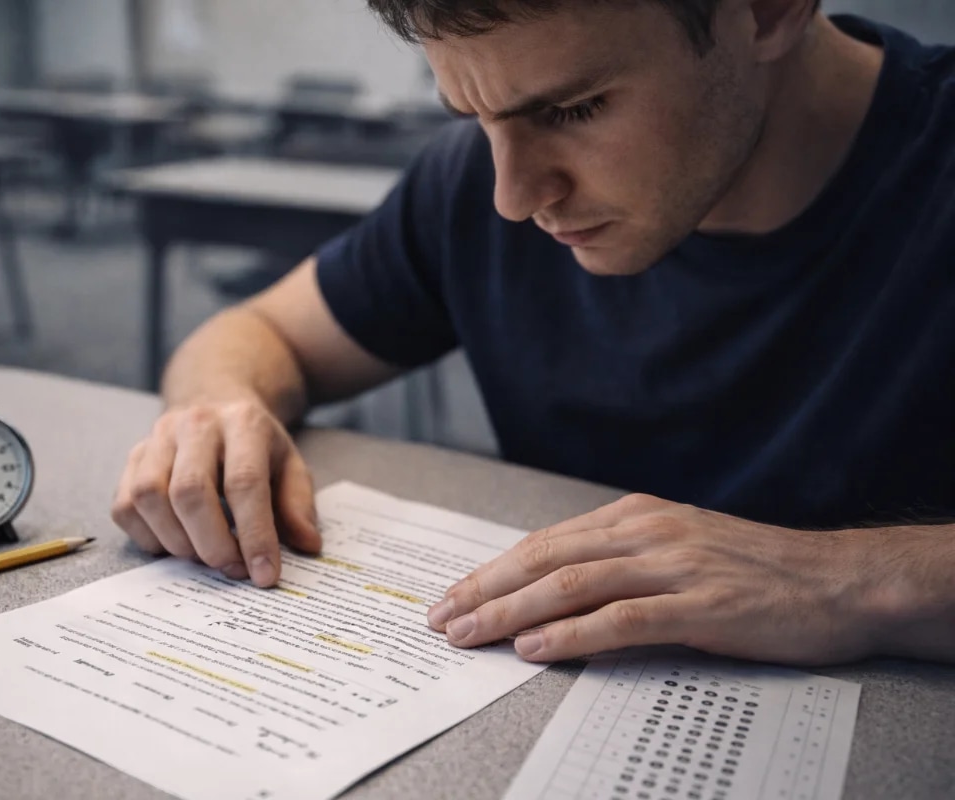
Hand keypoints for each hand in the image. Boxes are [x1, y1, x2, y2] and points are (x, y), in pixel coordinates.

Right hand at [110, 398, 321, 586]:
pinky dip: (147, 536)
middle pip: (190, 491)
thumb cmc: (255, 445)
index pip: (244, 483)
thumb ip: (297, 505)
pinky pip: (125, 505)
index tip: (264, 575)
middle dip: (211, 544)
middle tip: (232, 569)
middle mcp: (195, 424)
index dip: (254, 535)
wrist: (214, 398)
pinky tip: (174, 542)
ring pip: (149, 497)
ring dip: (177, 541)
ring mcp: (158, 438)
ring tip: (203, 556)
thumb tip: (308, 544)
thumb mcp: (289, 464)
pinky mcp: (133, 456)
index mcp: (243, 422)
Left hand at [427, 494, 881, 665]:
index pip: (544, 542)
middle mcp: (646, 533)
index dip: (492, 571)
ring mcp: (673, 567)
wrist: (837, 579)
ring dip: (512, 612)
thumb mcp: (678, 546)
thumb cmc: (754, 570)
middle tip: (442, 618)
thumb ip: (621, 558)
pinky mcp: (701, 607)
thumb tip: (555, 583)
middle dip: (485, 590)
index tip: (453, 596)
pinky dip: (573, 634)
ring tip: (472, 635)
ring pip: (571, 584)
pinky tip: (536, 649)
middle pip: (544, 559)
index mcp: (635, 517)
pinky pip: (623, 618)